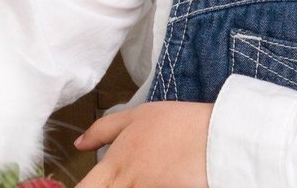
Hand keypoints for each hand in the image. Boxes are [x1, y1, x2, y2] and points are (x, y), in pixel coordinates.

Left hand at [72, 101, 211, 187]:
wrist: (217, 140)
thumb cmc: (179, 125)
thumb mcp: (137, 116)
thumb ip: (102, 130)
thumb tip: (79, 143)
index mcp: (114, 168)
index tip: (88, 183)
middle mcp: (127, 187)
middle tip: (121, 177)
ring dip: (131, 187)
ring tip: (146, 175)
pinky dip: (154, 187)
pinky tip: (161, 181)